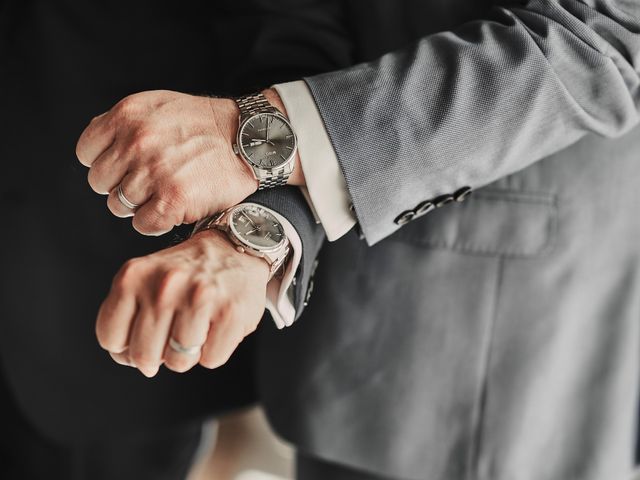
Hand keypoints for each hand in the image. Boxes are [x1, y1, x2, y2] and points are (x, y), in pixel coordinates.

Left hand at [76, 89, 303, 235]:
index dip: (106, 163)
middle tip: (149, 182)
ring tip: (164, 193)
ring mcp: (153, 172)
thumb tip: (97, 149)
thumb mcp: (157, 106)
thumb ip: (123, 123)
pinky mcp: (172, 200)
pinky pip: (142, 224)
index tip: (126, 166)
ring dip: (140, 204)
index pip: (86, 153)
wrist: (249, 140)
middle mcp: (135, 142)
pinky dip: (155, 222)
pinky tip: (172, 209)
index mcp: (126, 115)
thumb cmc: (205, 125)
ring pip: (119, 206)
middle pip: (100, 182)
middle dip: (121, 185)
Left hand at [95, 229, 269, 376]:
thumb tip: (136, 363)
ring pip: (178, 362)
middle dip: (157, 355)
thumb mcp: (144, 279)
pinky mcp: (230, 314)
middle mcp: (165, 286)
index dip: (125, 347)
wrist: (234, 249)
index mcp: (133, 276)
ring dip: (187, 354)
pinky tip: (216, 326)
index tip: (142, 336)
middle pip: (143, 356)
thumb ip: (127, 317)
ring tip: (197, 327)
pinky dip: (213, 351)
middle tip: (172, 334)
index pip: (110, 339)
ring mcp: (200, 299)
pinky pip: (210, 360)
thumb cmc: (185, 274)